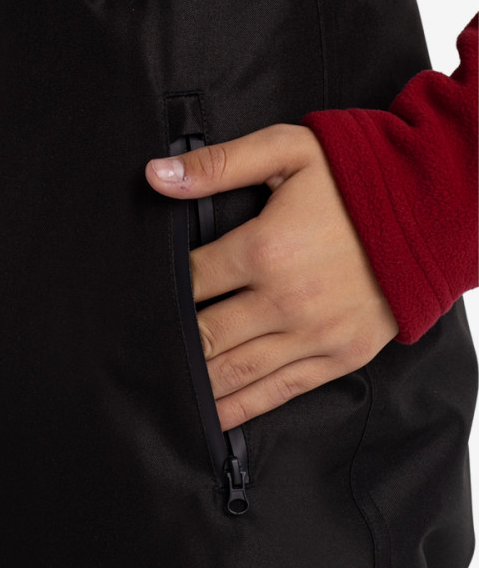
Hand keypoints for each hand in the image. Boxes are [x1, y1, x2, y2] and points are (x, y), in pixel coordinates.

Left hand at [145, 123, 398, 430]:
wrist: (438, 206)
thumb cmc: (358, 175)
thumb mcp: (286, 150)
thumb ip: (218, 165)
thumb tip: (157, 176)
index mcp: (265, 249)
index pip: (190, 282)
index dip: (158, 292)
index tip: (134, 301)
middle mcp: (285, 301)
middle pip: (203, 335)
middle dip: (165, 345)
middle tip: (130, 357)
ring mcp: (314, 335)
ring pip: (235, 372)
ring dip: (193, 384)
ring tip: (156, 392)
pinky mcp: (340, 357)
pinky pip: (279, 393)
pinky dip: (240, 408)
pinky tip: (209, 417)